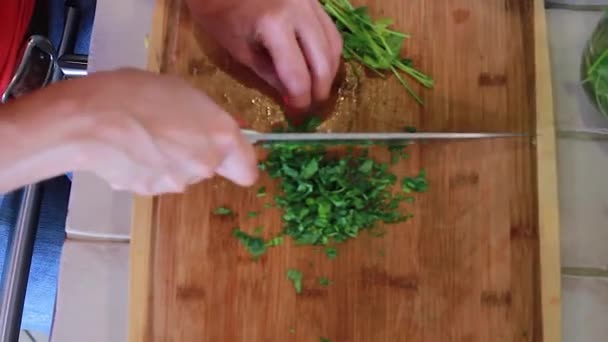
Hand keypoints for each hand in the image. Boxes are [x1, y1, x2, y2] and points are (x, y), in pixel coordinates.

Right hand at [62, 69, 257, 193]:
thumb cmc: (138, 92)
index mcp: (221, 137)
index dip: (238, 162)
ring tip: (143, 137)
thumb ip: (206, 119)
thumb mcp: (183, 92)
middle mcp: (205, 165)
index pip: (247, 170)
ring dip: (170, 161)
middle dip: (196, 154)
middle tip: (171, 131)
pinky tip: (128, 150)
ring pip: (182, 175)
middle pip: (210, 168)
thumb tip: (213, 133)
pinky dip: (146, 169)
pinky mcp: (149, 192)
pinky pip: (155, 179)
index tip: (226, 153)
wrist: (90, 119)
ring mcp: (177, 182)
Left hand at [187, 0, 342, 109]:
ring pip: (333, 45)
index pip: (297, 75)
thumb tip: (291, 96)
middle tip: (312, 106)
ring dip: (328, 72)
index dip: (300, 100)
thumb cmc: (220, 12)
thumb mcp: (238, 49)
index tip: (297, 114)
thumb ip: (268, 74)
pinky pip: (330, 30)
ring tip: (317, 89)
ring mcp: (310, 2)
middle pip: (323, 62)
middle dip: (319, 90)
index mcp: (274, 24)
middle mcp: (300, 11)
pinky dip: (328, 52)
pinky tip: (319, 66)